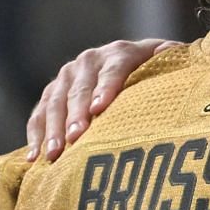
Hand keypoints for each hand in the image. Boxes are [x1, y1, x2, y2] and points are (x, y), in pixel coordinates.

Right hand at [24, 38, 178, 159]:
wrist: (128, 64)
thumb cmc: (155, 73)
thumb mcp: (165, 62)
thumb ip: (170, 59)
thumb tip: (174, 51)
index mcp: (119, 53)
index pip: (113, 70)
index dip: (105, 88)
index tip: (99, 109)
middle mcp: (89, 61)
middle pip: (79, 89)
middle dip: (75, 114)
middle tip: (75, 138)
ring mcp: (66, 76)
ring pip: (55, 102)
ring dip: (53, 129)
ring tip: (54, 154)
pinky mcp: (52, 93)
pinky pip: (39, 114)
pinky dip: (35, 136)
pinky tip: (35, 158)